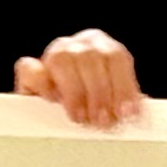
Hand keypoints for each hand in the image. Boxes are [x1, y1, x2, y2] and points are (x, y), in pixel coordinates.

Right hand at [12, 30, 143, 126]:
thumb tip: (137, 115)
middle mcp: (79, 45)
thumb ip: (124, 104)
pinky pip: (31, 69)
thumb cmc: (91, 108)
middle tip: (102, 121)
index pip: (116, 57)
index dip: (122, 86)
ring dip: (74, 92)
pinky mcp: (29, 69)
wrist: (54, 115)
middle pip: (90, 58)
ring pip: (62, 60)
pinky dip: (42, 84)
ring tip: (81, 117)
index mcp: (104, 47)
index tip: (126, 112)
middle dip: (99, 94)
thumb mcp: (112, 103)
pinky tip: (53, 101)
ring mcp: (53, 53)